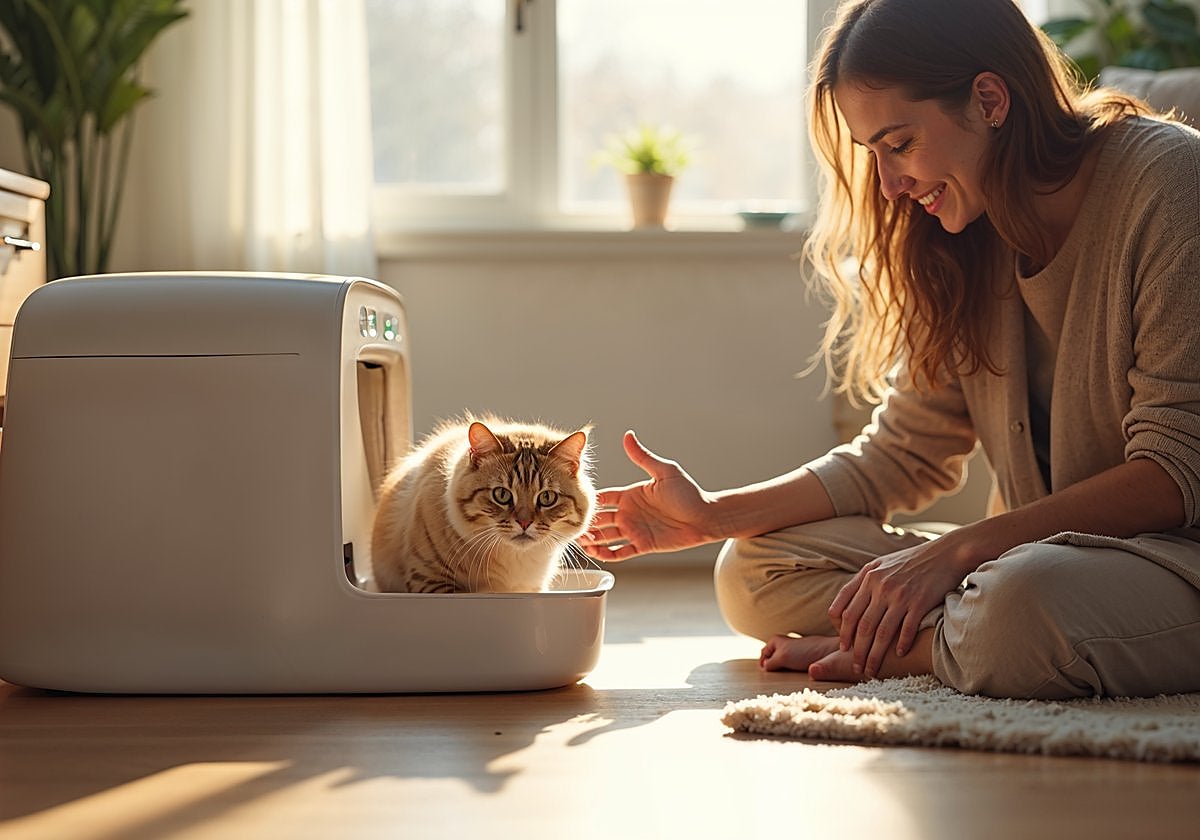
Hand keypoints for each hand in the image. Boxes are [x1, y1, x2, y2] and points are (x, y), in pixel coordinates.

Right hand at [577, 430, 717, 561]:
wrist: (706, 516)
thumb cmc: (689, 493)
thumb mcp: (664, 472)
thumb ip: (643, 457)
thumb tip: (628, 436)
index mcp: (631, 495)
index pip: (603, 498)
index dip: (589, 501)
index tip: (573, 501)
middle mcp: (629, 513)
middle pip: (600, 519)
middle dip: (585, 523)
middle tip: (569, 526)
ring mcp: (635, 531)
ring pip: (606, 537)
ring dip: (592, 539)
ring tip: (579, 541)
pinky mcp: (643, 546)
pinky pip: (620, 553)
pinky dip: (606, 554)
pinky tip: (595, 553)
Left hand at [828, 533, 970, 678]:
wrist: (947, 552)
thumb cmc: (912, 560)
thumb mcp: (882, 564)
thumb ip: (864, 582)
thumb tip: (846, 606)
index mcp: (868, 576)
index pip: (844, 608)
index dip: (841, 630)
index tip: (842, 647)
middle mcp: (880, 586)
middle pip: (861, 625)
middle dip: (856, 650)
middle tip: (855, 667)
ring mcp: (900, 595)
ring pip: (880, 632)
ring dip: (874, 655)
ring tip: (870, 670)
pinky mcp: (920, 602)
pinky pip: (906, 629)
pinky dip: (900, 645)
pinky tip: (898, 655)